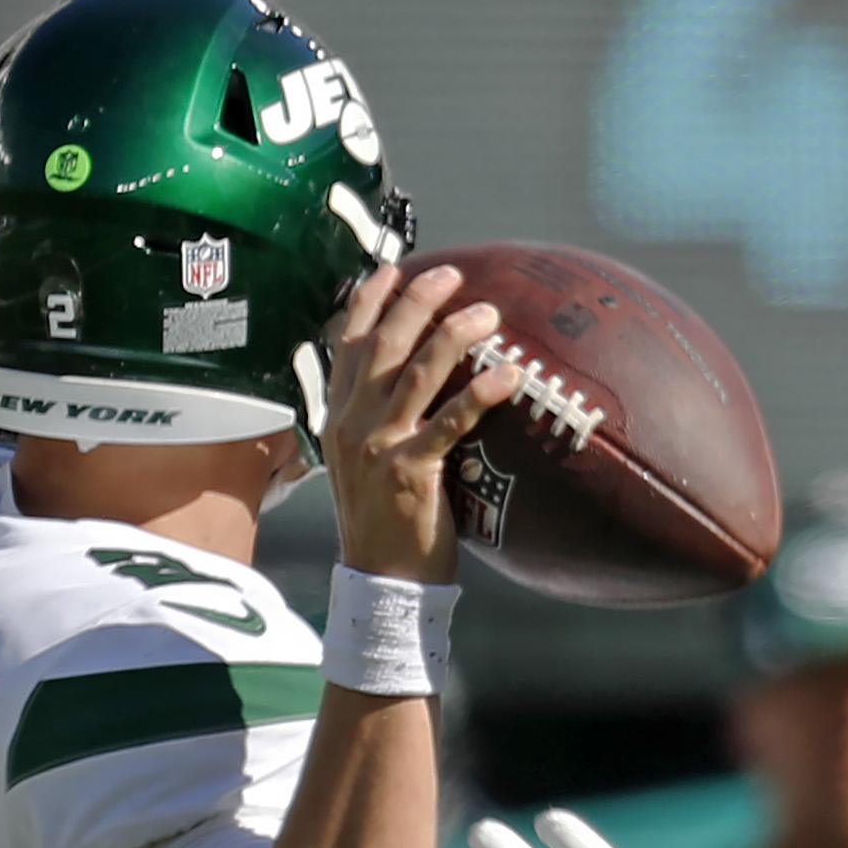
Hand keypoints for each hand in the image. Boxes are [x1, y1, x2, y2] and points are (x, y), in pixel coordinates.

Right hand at [324, 262, 523, 584]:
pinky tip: (508, 374)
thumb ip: (381, 420)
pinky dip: (479, 394)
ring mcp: (378, 446)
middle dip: (417, 302)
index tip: (396, 269)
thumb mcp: (367, 462)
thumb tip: (416, 386)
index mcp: (338, 416)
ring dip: (453, 336)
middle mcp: (352, 423)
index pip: (347, 344)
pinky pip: (449, 423)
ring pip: (415, 374)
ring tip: (488, 312)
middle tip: (454, 274)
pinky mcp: (410, 472)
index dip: (370, 302)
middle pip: (382, 345)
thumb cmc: (387, 520)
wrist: (381, 577)